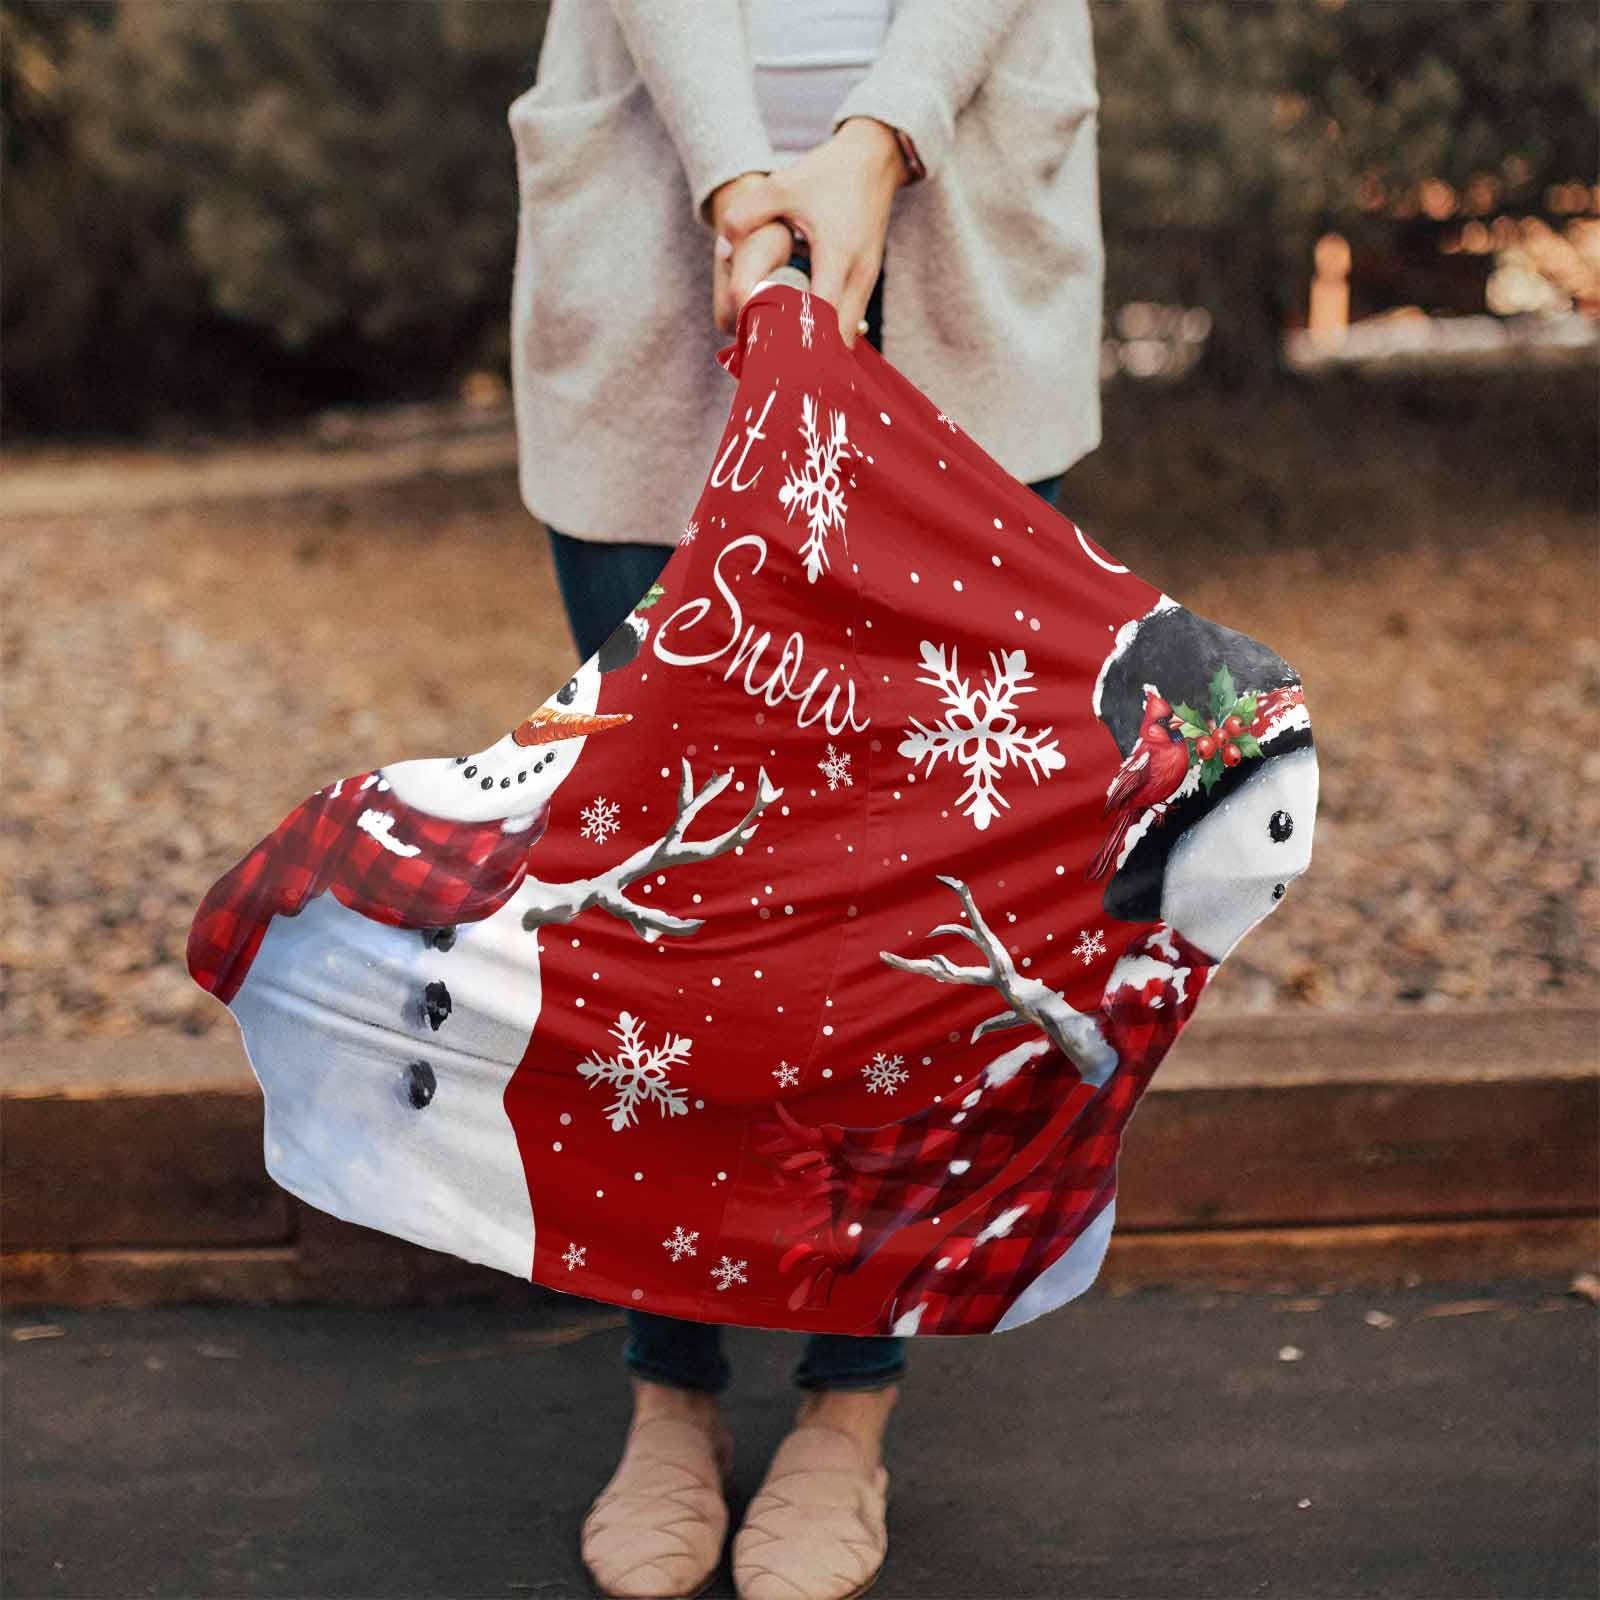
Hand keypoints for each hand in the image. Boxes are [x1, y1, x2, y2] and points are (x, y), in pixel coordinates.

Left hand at [713, 118, 907, 348]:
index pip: (822, 317)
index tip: (774, 360)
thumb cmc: (827, 173)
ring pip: (847, 336)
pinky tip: (803, 339)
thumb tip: (722, 246)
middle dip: (810, 359)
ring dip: (820, 351)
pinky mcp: (866, 281)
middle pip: (839, 341)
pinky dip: (829, 336)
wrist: (874, 159)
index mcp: (837, 255)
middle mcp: (858, 275)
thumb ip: (747, 214)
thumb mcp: (782, 186)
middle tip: (775, 369)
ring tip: (786, 360)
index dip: (799, 343)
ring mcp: (867, 281)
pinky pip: (849, 322)